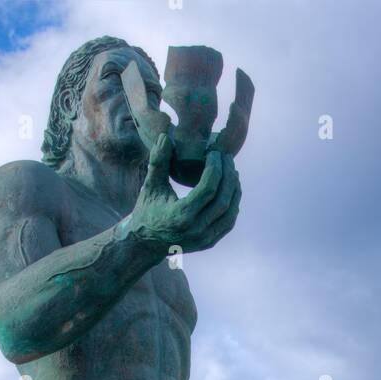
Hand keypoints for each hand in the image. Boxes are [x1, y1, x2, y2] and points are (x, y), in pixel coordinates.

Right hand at [130, 135, 240, 253]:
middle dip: (228, 176)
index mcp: (181, 215)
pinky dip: (233, 204)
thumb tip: (165, 136)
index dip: (216, 168)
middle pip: (223, 199)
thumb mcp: (150, 185)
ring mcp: (204, 238)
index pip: (208, 188)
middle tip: (227, 158)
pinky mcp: (209, 242)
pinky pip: (228, 222)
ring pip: (230, 212)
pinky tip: (231, 189)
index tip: (215, 153)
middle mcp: (196, 229)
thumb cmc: (147, 210)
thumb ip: (158, 161)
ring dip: (234, 190)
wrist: (146, 243)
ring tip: (232, 171)